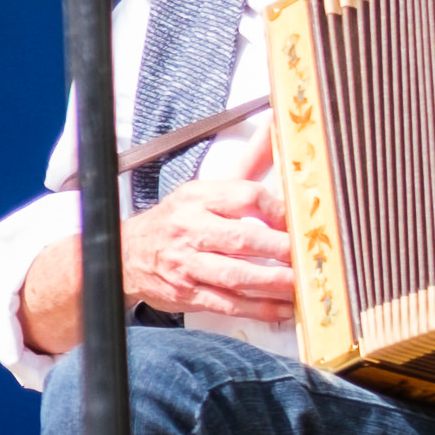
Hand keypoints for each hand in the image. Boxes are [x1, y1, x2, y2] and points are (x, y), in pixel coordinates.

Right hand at [120, 120, 294, 326]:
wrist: (125, 254)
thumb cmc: (176, 220)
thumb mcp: (205, 188)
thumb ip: (247, 162)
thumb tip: (277, 124)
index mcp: (198, 199)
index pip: (244, 196)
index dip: (277, 209)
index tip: (300, 220)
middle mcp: (190, 230)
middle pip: (242, 240)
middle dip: (280, 250)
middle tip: (309, 255)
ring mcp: (187, 265)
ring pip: (236, 276)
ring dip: (273, 283)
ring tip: (303, 285)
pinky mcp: (187, 294)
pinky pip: (228, 304)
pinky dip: (259, 310)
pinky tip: (284, 310)